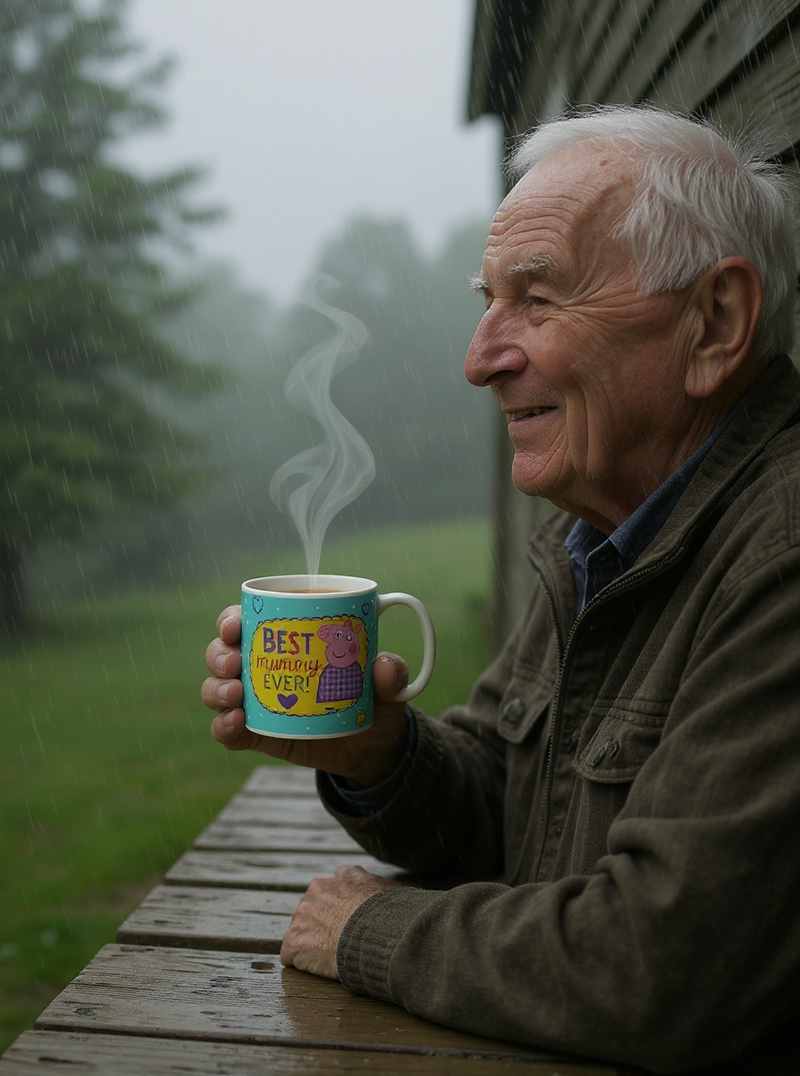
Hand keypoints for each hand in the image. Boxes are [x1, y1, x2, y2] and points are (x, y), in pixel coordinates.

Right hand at [201, 606, 411, 785]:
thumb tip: (384, 665)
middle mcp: (263, 667)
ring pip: (217, 688)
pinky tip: (235, 722)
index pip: (247, 620)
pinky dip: (223, 726)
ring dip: (216, 689)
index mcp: (287, 642)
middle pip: (222, 651)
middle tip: (235, 663)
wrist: (373, 748)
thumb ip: (392, 673)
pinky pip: (228, 730)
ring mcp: (257, 702)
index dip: (231, 617)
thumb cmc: (374, 701)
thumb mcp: (389, 687)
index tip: (235, 623)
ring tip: (235, 695)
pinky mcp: (258, 735)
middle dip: (219, 654)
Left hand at [280, 865, 400, 978]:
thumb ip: (380, 890)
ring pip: (301, 929)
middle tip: (341, 941)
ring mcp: (303, 912)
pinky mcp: (294, 939)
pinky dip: (302, 963)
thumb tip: (394, 900)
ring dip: (313, 942)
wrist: (377, 933)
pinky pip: (291, 954)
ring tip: (332, 957)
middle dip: (323, 923)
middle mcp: (319, 887)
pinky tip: (318, 968)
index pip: (335, 888)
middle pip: (315, 907)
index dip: (342, 908)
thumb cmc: (392, 916)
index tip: (350, 922)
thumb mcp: (391, 891)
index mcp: (343, 875)